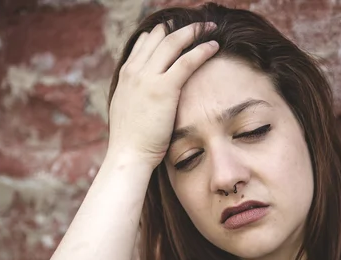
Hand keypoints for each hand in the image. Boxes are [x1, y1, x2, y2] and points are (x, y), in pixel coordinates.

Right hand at [107, 22, 218, 168]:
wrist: (128, 154)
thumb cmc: (131, 141)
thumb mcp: (127, 110)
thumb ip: (136, 96)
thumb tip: (146, 96)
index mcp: (126, 75)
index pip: (144, 43)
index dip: (161, 34)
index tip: (175, 31)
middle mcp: (135, 71)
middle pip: (158, 37)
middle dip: (179, 28)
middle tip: (196, 24)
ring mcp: (148, 77)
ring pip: (173, 43)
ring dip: (193, 32)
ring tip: (209, 28)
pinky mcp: (164, 88)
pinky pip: (187, 61)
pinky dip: (202, 50)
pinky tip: (214, 46)